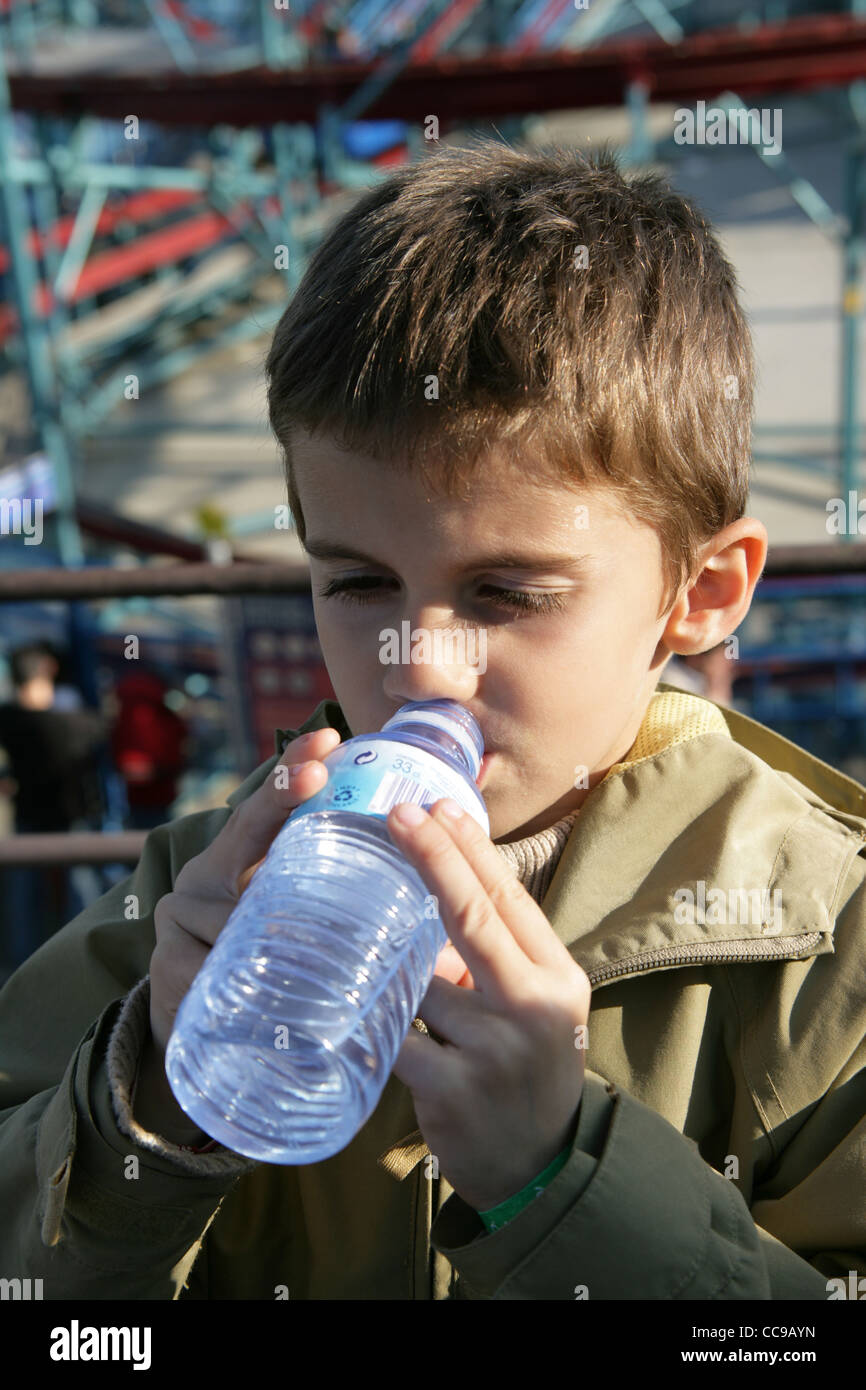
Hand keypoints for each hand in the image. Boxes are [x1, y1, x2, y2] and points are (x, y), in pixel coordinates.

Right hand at [149, 727, 341, 1054]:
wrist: (210, 1045)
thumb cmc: (274, 983)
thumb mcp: (310, 947)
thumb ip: (370, 943)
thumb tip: (452, 956)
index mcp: (248, 864)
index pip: (272, 811)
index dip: (294, 772)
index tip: (328, 740)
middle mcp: (209, 876)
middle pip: (244, 830)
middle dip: (280, 798)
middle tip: (314, 774)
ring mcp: (180, 916)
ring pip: (235, 912)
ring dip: (267, 927)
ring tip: (302, 940)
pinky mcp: (167, 965)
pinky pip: (207, 966)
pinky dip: (234, 978)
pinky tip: (252, 992)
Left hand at [386, 797, 590, 1213]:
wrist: (544, 1164)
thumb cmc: (529, 1068)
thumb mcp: (532, 1006)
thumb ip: (490, 957)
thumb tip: (427, 900)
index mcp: (556, 976)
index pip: (509, 898)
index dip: (469, 849)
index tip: (437, 805)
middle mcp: (532, 1005)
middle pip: (474, 916)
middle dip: (433, 858)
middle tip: (397, 815)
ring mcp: (494, 1049)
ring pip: (422, 980)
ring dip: (391, 960)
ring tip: (354, 938)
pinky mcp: (453, 1090)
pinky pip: (396, 1038)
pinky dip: (370, 1022)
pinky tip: (344, 1009)